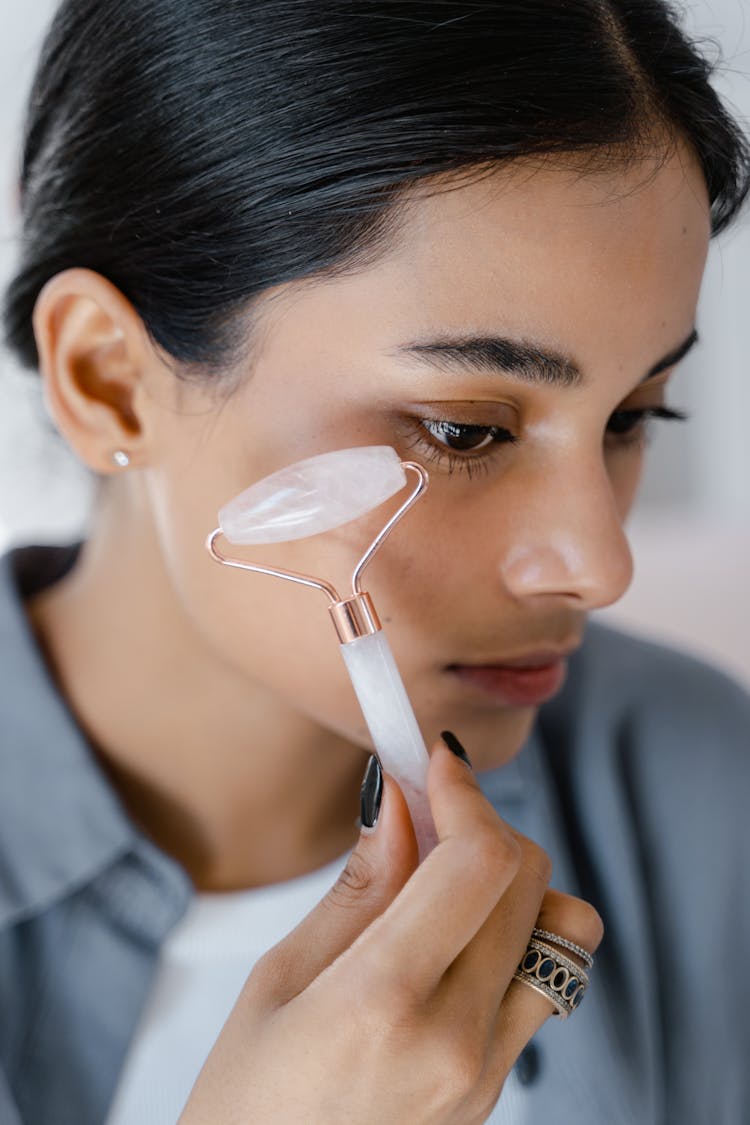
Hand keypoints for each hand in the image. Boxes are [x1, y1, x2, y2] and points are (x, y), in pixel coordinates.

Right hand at [179, 737, 602, 1123]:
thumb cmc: (243, 1106)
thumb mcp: (279, 982)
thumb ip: (359, 887)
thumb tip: (402, 802)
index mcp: (385, 1004)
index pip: (479, 863)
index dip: (465, 793)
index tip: (435, 763)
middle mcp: (458, 1041)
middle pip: (529, 883)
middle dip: (484, 823)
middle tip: (428, 808)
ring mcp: (489, 1074)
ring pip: (561, 933)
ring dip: (515, 883)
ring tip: (444, 879)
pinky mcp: (497, 1089)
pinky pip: (541, 984)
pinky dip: (513, 935)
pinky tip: (450, 936)